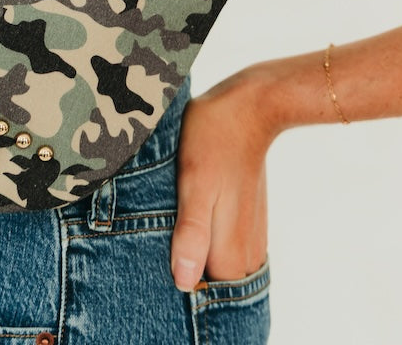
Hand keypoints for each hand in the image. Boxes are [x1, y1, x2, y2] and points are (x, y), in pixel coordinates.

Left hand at [170, 69, 277, 289]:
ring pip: (210, 264)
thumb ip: (192, 233)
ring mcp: (249, 241)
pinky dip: (199, 238)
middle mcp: (246, 257)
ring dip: (187, 248)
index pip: (193, 292)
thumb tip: (185, 281)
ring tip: (169, 214)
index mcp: (232, 255)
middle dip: (175, 261)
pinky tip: (183, 212)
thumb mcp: (195, 182)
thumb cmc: (214, 139)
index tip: (151, 248)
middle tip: (159, 221)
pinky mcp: (246, 224)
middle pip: (203, 280)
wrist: (248, 109)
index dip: (166, 274)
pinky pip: (218, 247)